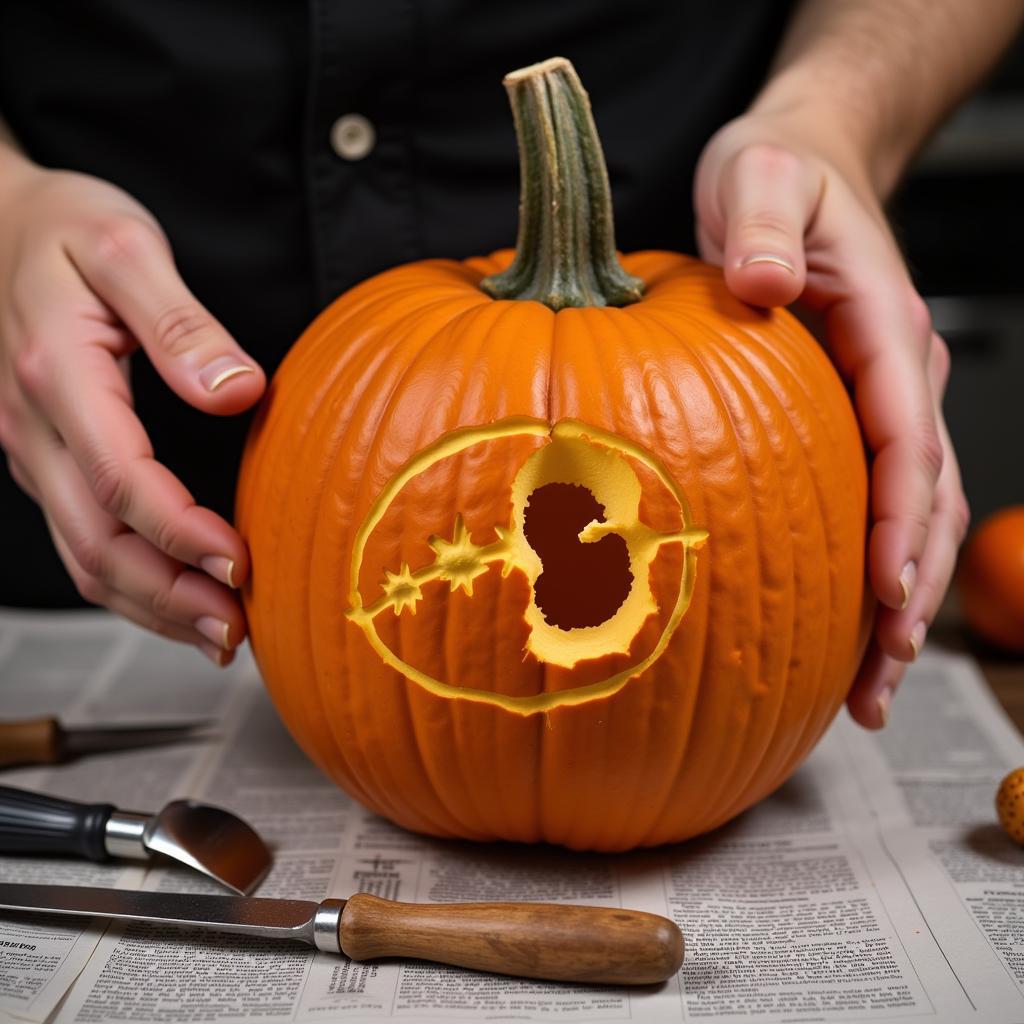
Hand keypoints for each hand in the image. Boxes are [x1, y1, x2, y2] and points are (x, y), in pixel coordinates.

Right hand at [0, 163, 265, 664]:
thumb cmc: (65, 228)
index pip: (121, 480)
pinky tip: (178, 598)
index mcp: (58, 375)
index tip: (243, 565)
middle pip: (96, 543)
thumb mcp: (125, 247)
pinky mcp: (47, 460)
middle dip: (170, 596)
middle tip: (238, 632)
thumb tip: (237, 391)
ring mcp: (34, 451)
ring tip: (219, 635)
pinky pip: (82, 539)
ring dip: (151, 605)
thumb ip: (180, 321)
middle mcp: (35, 428)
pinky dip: (130, 582)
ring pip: (84, 555)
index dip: (181, 534)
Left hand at [694, 112, 969, 728]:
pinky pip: (869, 503)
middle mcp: (897, 373)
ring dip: (897, 602)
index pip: (905, 432)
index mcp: (882, 325)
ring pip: (910, 516)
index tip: (887, 587)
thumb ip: (763, 225)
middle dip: (910, 589)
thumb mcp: (761, 179)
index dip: (901, 514)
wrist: (795, 174)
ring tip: (870, 689)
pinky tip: (841, 629)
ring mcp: (881, 402)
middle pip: (924, 496)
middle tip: (880, 676)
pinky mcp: (850, 421)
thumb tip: (761, 284)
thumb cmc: (776, 180)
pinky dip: (865, 571)